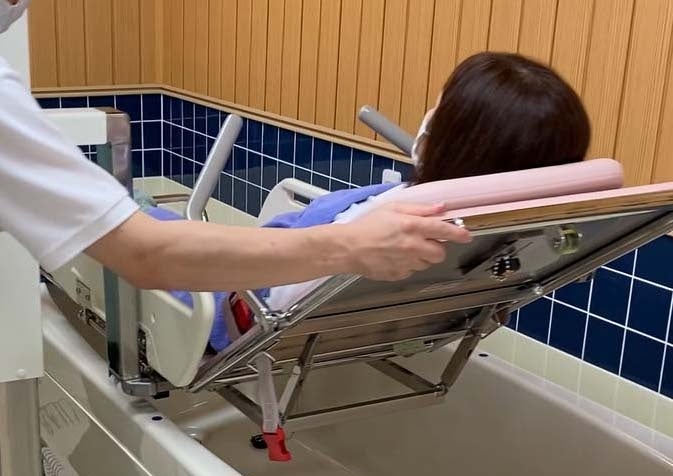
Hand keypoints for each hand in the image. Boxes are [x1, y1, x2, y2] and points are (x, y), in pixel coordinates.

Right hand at [343, 202, 470, 280]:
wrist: (348, 248)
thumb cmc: (367, 226)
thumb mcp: (392, 208)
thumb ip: (419, 209)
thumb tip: (440, 208)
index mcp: (412, 226)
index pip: (444, 231)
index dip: (459, 234)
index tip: (467, 236)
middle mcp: (412, 246)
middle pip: (440, 253)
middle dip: (437, 247)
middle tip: (425, 240)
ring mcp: (406, 263)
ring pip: (426, 263)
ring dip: (421, 256)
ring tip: (404, 247)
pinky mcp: (399, 275)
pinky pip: (412, 270)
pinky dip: (408, 264)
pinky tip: (395, 256)